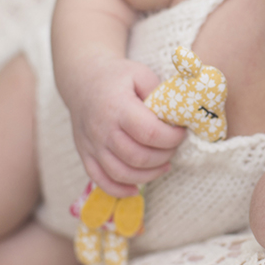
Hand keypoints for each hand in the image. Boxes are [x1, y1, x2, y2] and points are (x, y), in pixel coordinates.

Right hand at [64, 57, 186, 197]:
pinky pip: (101, 180)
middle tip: (173, 147)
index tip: (181, 132)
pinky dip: (120, 190)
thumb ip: (160, 94)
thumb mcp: (141, 74)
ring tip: (163, 165)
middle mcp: (102, 129)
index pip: (150, 133)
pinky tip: (136, 187)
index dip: (172, 138)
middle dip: (164, 156)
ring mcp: (92, 144)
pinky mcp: (85, 155)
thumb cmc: (117, 77)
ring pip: (122, 173)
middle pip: (138, 157)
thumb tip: (178, 115)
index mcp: (117, 107)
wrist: (83, 80)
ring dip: (149, 175)